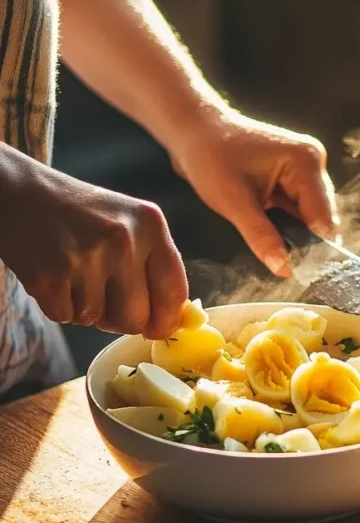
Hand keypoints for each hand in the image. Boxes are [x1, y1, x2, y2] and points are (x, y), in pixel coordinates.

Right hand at [0, 147, 187, 336]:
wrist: (21, 193)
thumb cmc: (83, 215)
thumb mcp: (130, 223)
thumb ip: (155, 266)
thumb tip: (175, 322)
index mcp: (151, 224)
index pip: (174, 292)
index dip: (166, 320)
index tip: (157, 328)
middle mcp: (123, 240)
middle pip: (136, 318)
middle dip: (121, 319)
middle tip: (105, 296)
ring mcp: (85, 258)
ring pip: (97, 321)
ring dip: (85, 308)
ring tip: (75, 274)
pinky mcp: (49, 275)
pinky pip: (66, 317)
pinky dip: (59, 306)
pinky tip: (55, 276)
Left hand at [169, 109, 338, 276]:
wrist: (192, 131)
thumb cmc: (210, 158)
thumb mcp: (234, 202)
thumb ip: (262, 237)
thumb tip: (285, 269)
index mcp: (306, 162)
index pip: (323, 216)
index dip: (317, 247)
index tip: (307, 274)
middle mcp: (312, 163)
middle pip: (321, 217)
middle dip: (307, 243)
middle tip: (291, 269)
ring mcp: (303, 170)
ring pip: (309, 216)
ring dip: (297, 235)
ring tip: (282, 256)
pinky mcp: (291, 177)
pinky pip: (297, 209)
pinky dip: (288, 226)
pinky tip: (277, 240)